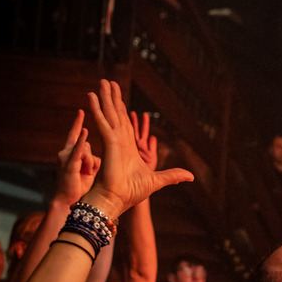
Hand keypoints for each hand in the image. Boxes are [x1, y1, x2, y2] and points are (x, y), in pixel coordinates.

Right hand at [56, 109, 100, 204]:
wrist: (67, 202)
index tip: (81, 110)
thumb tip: (95, 158)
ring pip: (87, 150)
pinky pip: (78, 150)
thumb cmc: (78, 187)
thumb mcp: (88, 170)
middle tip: (88, 173)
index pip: (75, 134)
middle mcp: (65, 152)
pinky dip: (82, 142)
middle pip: (87, 145)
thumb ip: (90, 160)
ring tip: (86, 176)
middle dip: (91, 161)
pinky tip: (85, 131)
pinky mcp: (69, 163)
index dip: (77, 123)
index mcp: (70, 153)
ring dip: (90, 166)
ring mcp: (65, 157)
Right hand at [85, 80, 191, 218]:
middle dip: (113, 99)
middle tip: (108, 82)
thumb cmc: (132, 193)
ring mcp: (112, 140)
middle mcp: (119, 142)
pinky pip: (102, 121)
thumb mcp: (158, 181)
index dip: (122, 111)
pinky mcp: (108, 142)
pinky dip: (97, 108)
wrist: (117, 200)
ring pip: (109, 114)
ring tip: (102, 82)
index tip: (118, 99)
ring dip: (105, 98)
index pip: (125, 125)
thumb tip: (191, 176)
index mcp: (128, 149)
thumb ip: (172, 175)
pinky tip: (91, 95)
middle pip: (116, 115)